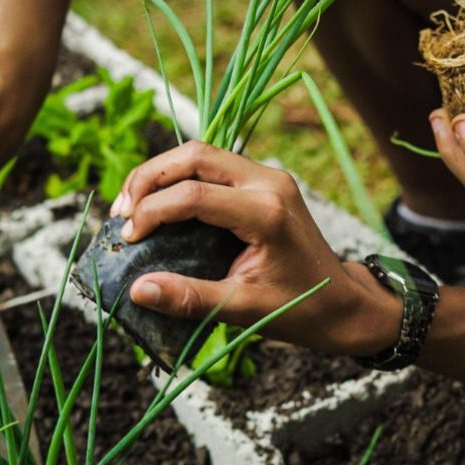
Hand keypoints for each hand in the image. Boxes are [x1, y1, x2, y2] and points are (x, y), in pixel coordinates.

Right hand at [110, 142, 399, 355]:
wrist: (343, 303)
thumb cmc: (300, 310)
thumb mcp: (244, 309)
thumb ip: (190, 297)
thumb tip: (136, 290)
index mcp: (266, 212)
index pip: (194, 196)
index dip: (152, 212)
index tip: (128, 238)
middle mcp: (269, 183)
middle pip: (194, 156)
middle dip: (149, 179)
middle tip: (121, 212)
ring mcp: (269, 177)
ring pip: (202, 155)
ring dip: (162, 174)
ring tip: (131, 207)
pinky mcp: (265, 181)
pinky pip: (214, 167)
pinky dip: (181, 179)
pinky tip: (159, 204)